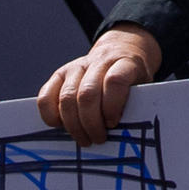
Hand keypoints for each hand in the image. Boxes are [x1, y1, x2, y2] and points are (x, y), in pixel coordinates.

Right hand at [40, 26, 164, 142]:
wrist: (119, 50)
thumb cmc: (132, 78)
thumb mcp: (142, 86)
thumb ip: (134, 104)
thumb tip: (123, 133)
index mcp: (124, 63)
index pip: (115, 81)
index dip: (112, 106)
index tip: (113, 123)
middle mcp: (98, 61)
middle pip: (87, 94)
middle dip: (91, 123)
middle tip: (98, 139)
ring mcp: (76, 66)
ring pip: (67, 97)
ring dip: (74, 125)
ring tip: (84, 139)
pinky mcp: (59, 74)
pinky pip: (46, 96)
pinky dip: (51, 116)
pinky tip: (62, 126)